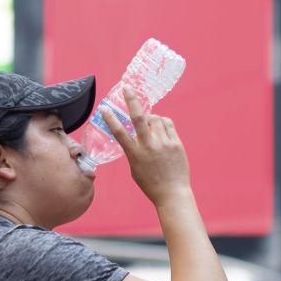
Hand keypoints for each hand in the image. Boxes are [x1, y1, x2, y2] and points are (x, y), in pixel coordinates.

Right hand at [102, 85, 189, 203]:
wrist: (172, 193)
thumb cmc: (151, 183)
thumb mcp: (135, 169)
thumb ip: (134, 151)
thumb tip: (136, 135)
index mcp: (135, 155)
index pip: (120, 133)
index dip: (111, 119)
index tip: (104, 108)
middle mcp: (149, 147)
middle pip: (139, 118)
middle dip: (131, 100)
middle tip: (127, 87)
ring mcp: (164, 144)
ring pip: (155, 119)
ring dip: (150, 118)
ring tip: (149, 125)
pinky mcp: (176, 144)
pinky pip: (167, 124)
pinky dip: (162, 122)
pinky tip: (160, 127)